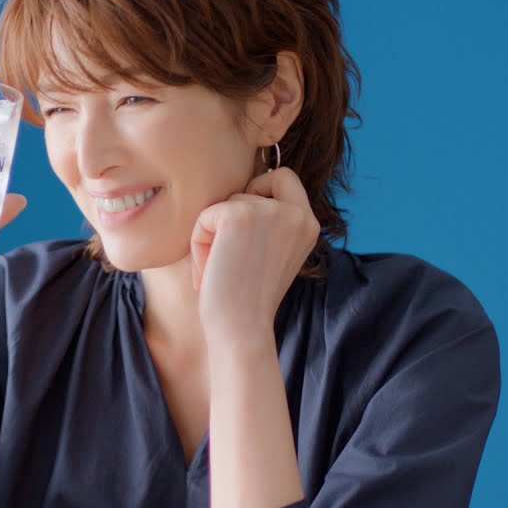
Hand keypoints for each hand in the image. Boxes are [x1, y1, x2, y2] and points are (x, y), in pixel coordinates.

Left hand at [189, 166, 319, 339]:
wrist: (241, 329)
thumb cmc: (247, 300)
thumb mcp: (272, 253)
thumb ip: (267, 223)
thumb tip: (239, 191)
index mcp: (308, 223)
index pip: (284, 178)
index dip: (259, 190)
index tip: (245, 228)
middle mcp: (296, 213)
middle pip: (248, 186)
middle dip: (232, 215)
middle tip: (231, 255)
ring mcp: (269, 212)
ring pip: (224, 203)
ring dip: (213, 235)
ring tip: (221, 270)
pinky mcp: (238, 215)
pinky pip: (205, 216)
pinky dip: (199, 243)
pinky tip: (211, 270)